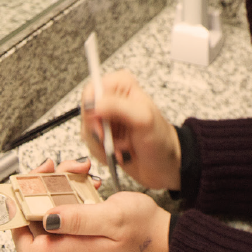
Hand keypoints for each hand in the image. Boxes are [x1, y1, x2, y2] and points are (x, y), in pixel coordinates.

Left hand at [11, 159, 169, 251]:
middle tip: (51, 167)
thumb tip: (47, 218)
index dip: (18, 222)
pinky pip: (66, 208)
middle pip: (35, 222)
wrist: (165, 238)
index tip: (22, 194)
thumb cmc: (144, 231)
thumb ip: (79, 219)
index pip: (27, 249)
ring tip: (76, 166)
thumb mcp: (113, 218)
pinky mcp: (82, 230)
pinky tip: (84, 177)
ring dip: (57, 184)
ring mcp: (75, 240)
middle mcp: (69, 250)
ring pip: (50, 210)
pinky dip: (71, 189)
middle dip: (38, 190)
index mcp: (72, 251)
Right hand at [81, 70, 180, 190]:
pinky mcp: (103, 135)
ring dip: (103, 146)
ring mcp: (106, 119)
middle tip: (114, 142)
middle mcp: (112, 99)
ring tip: (122, 149)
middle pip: (86, 113)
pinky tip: (118, 154)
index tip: (101, 128)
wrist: (165, 166)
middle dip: (99, 133)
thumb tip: (94, 103)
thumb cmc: (161, 140)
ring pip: (87, 131)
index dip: (92, 111)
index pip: (92, 90)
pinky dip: (103, 154)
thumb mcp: (144, 119)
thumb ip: (118, 107)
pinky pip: (90, 145)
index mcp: (121, 85)